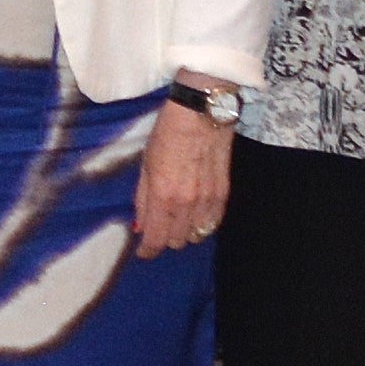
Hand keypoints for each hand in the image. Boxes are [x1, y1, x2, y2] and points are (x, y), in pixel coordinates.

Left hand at [131, 98, 234, 254]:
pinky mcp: (224, 194)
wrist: (202, 114)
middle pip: (176, 241)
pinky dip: (202, 225)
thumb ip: (142, 199)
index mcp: (163, 195)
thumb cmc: (166, 134)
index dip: (148, 250)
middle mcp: (187, 203)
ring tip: (176, 220)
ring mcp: (208, 200)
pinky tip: (195, 215)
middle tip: (158, 226)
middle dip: (164, 238)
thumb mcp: (145, 165)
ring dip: (184, 233)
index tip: (143, 252)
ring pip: (196, 235)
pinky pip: (213, 223)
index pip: (156, 239)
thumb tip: (140, 227)